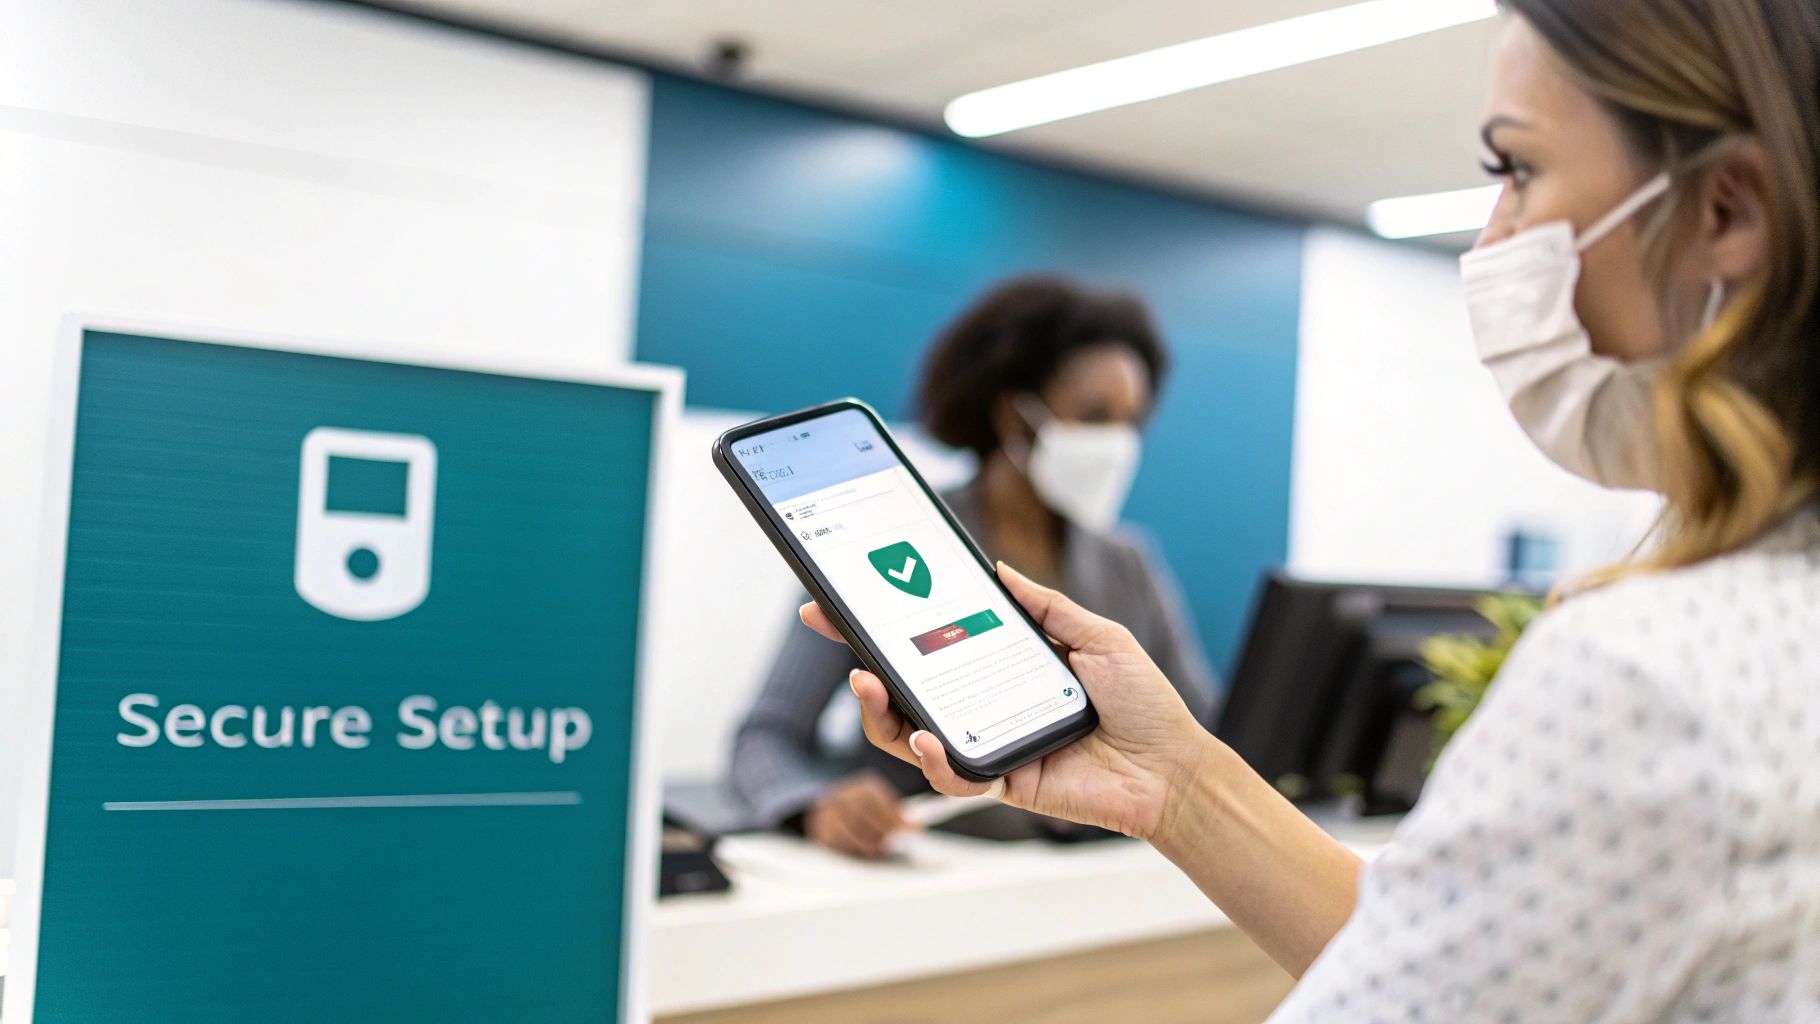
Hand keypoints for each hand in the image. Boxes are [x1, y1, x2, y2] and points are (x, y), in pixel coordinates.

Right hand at [799, 563, 1216, 842]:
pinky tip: (927, 737)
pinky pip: (952, 772)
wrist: (1173, 767)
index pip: (934, 641)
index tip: (846, 601)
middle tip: (836, 631)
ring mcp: (988, 742)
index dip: (888, 624)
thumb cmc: (1143, 703)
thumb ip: (1047, 607)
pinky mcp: (1000, 780)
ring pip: (911, 735)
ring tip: (868, 685)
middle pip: (907, 688)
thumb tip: (1000, 572)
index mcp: (1003, 665)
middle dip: (861, 661)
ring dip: (881, 712)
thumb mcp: (1098, 637)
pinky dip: (933, 758)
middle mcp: (986, 703)